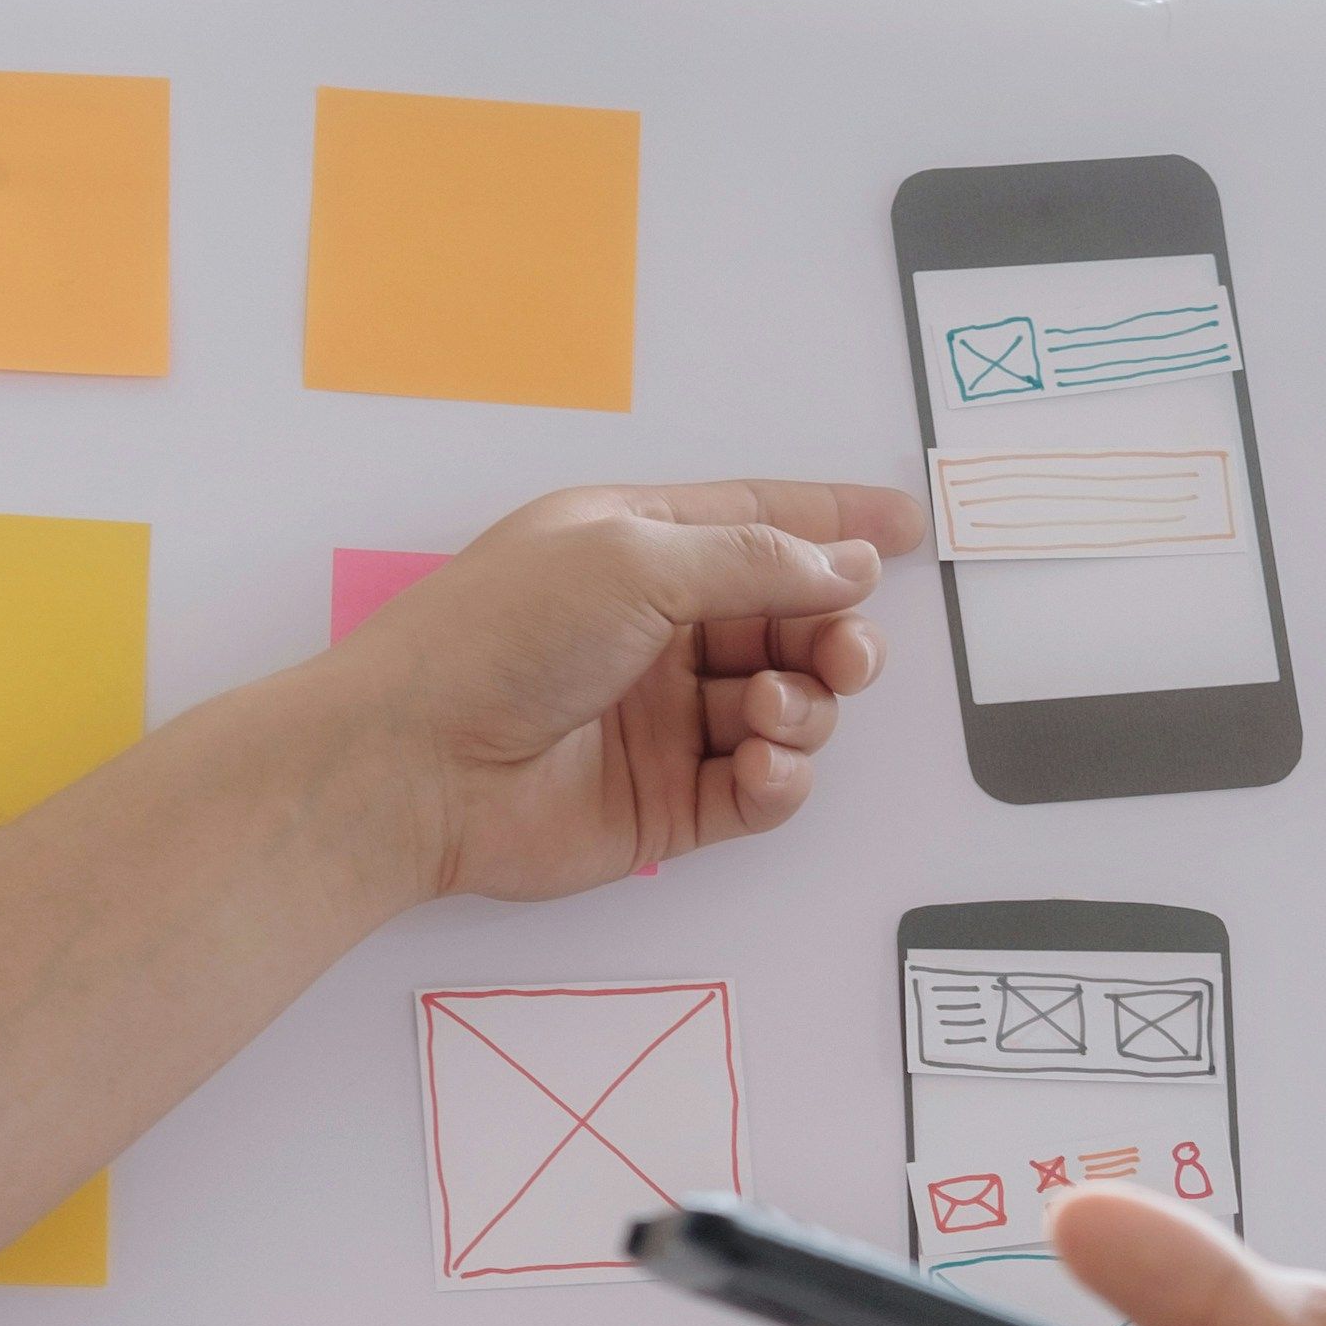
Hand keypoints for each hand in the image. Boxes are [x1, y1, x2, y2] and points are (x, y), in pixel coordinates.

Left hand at [331, 477, 924, 900]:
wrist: (416, 766)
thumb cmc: (497, 638)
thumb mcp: (632, 559)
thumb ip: (755, 561)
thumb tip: (848, 566)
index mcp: (639, 548)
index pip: (762, 524)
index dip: (838, 522)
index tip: (909, 528)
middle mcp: (657, 630)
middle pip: (791, 621)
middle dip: (837, 634)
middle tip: (849, 653)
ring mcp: (665, 719)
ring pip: (789, 705)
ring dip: (806, 705)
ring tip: (769, 709)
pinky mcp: (671, 802)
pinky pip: (764, 786)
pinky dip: (783, 776)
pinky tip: (761, 765)